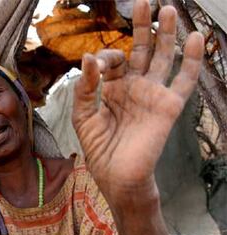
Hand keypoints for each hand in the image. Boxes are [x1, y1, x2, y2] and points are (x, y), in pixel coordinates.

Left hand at [72, 0, 203, 208]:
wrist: (117, 174)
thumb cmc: (98, 147)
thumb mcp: (83, 115)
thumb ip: (85, 86)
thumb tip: (87, 56)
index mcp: (112, 89)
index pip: (113, 61)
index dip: (105, 57)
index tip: (98, 65)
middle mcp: (134, 87)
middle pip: (142, 50)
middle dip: (142, 27)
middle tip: (143, 2)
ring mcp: (152, 94)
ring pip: (164, 58)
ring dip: (166, 34)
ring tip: (168, 10)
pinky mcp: (168, 105)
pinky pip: (184, 80)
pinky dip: (192, 60)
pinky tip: (194, 37)